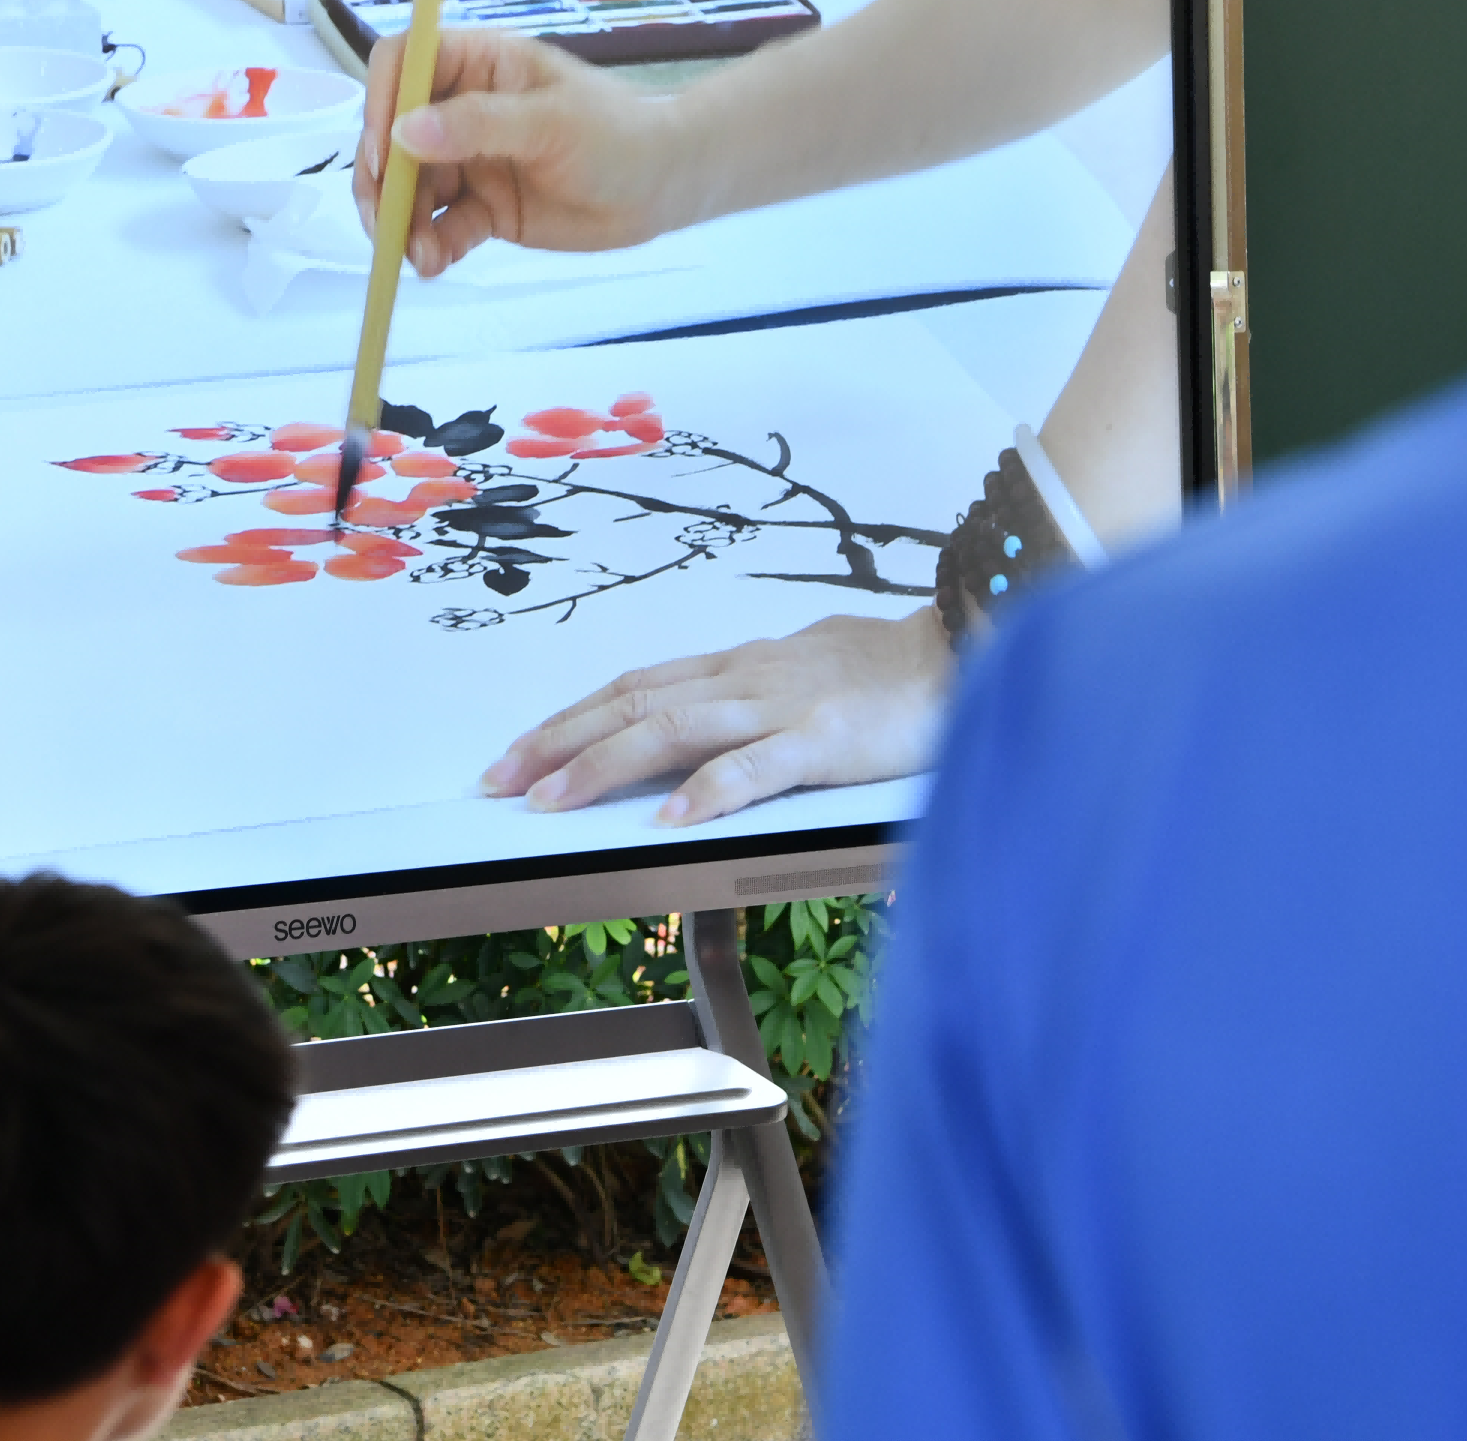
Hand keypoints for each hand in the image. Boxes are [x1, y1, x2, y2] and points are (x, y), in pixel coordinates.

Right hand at [355, 29, 697, 276]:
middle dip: (382, 181)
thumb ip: (477, 125)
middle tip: (383, 222)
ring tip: (417, 255)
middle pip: (393, 135)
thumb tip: (403, 133)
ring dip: (403, 222)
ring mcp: (470, 160)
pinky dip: (430, 246)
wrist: (664, 187)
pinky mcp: (484, 208)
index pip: (403, 63)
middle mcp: (463, 108)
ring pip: (410, 188)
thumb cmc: (618, 133)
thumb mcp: (551, 122)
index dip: (381, 102)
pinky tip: (434, 265)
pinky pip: (440, 226)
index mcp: (478, 64)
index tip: (380, 153)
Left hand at [483, 609, 951, 826]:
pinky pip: (756, 766)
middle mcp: (746, 679)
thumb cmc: (890, 671)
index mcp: (738, 667)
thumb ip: (754, 696)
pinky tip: (669, 817)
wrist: (967, 649)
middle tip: (499, 779)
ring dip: (604, 765)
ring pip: (674, 729)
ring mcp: (783, 706)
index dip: (570, 719)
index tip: (516, 753)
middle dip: (558, 741)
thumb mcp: (804, 672)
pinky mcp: (826, 739)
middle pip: (632, 704)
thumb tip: (711, 732)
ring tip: (551, 799)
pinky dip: (707, 791)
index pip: (634, 688)